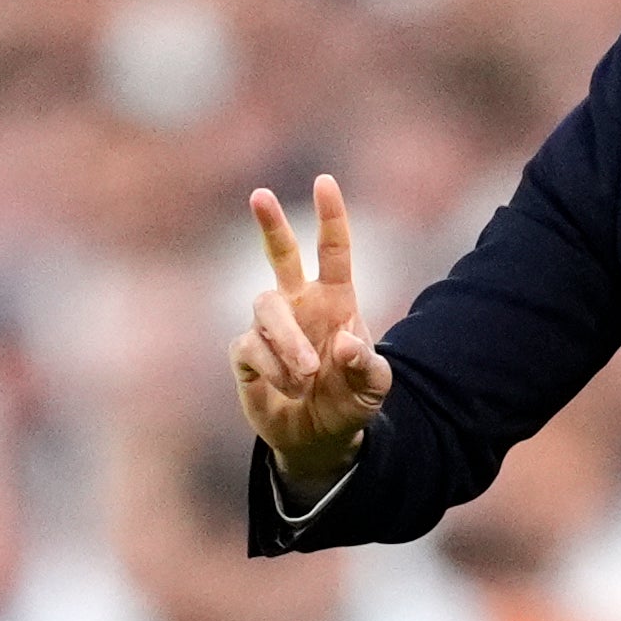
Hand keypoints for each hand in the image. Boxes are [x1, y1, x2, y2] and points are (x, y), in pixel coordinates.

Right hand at [229, 175, 391, 487]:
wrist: (322, 437)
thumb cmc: (351, 401)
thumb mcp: (374, 387)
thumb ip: (367, 365)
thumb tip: (343, 342)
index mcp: (336, 300)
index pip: (333, 250)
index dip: (331, 217)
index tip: (325, 183)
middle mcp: (300, 304)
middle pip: (280, 255)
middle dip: (271, 224)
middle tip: (260, 194)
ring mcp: (271, 327)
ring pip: (265, 307)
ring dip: (288, 342)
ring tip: (306, 376)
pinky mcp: (247, 354)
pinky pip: (252, 347)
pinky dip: (274, 369)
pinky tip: (290, 388)